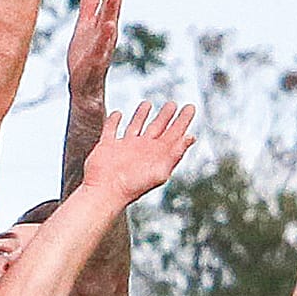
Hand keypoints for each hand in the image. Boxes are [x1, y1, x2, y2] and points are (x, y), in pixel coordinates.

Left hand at [66, 0, 124, 112]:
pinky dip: (104, 36)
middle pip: (114, 4)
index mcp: (104, 21)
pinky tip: (107, 25)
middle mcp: (108, 31)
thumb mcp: (84, 27)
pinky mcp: (95, 62)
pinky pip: (101, 47)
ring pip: (110, 24)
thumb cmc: (85, 58)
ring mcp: (103, 46)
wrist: (84, 89)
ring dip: (113, 8)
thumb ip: (90, 6)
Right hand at [81, 99, 195, 209]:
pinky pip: (111, 129)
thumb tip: (190, 137)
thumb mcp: (161, 170)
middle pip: (157, 127)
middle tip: (172, 104)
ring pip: (135, 126)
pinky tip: (117, 114)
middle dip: (165, 115)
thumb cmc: (133, 186)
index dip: (183, 120)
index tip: (190, 107)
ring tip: (147, 103)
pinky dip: (113, 121)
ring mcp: (124, 147)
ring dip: (141, 115)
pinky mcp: (107, 146)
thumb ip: (175, 153)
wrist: (106, 192)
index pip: (174, 133)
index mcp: (157, 154)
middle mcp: (142, 149)